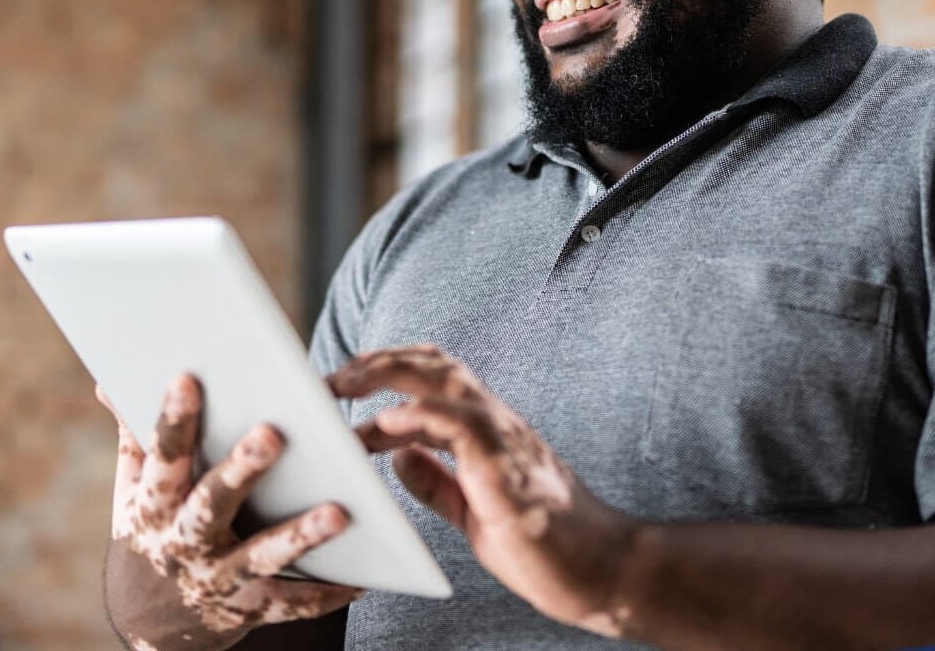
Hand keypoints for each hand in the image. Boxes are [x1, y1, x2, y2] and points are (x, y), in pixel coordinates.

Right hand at [102, 376, 362, 650]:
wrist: (149, 629)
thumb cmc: (149, 538)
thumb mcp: (130, 494)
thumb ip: (134, 440)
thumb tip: (109, 380)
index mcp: (154, 507)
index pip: (161, 457)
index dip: (173, 421)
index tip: (187, 379)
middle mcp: (182, 543)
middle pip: (212, 504)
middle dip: (241, 470)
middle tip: (273, 434)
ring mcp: (217, 579)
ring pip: (261, 556)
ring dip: (300, 536)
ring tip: (340, 512)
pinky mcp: (247, 610)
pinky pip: (291, 604)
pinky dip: (326, 594)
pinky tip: (363, 578)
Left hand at [328, 345, 642, 639]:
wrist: (604, 573)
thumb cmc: (546, 547)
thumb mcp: (473, 512)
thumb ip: (437, 482)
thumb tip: (396, 454)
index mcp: (488, 432)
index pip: (436, 378)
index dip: (388, 370)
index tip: (344, 383)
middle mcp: (496, 423)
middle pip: (434, 364)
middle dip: (378, 360)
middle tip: (330, 377)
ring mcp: (505, 439)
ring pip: (443, 380)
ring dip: (387, 375)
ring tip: (342, 385)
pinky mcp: (507, 467)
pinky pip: (459, 426)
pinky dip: (418, 417)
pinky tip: (383, 424)